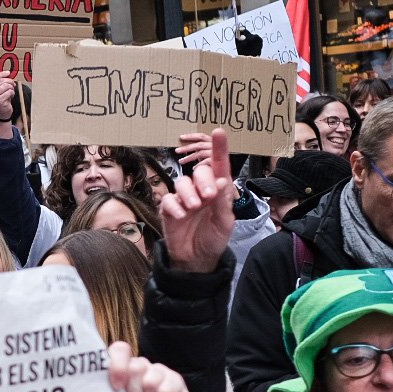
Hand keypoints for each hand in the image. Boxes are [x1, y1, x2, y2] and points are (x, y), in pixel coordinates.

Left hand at [107, 343, 189, 391]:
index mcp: (121, 369)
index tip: (116, 386)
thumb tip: (100, 390)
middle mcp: (140, 366)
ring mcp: (159, 371)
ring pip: (151, 380)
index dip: (118, 365)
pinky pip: (167, 390)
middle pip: (136, 367)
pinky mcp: (176, 381)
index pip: (120, 351)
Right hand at [160, 129, 235, 273]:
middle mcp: (200, 191)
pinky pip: (167, 200)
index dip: (220, 149)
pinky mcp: (169, 210)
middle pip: (198, 172)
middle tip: (209, 196)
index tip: (219, 132)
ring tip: (194, 208)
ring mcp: (183, 200)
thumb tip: (220, 181)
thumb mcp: (225, 222)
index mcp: (218, 192)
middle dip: (203, 180)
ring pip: (181, 183)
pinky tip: (181, 217)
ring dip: (188, 194)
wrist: (196, 259)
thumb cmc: (213, 238)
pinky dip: (174, 207)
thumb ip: (223, 202)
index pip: (219, 166)